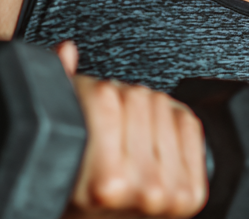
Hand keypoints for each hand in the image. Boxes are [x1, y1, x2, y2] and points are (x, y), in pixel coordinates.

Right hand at [55, 41, 207, 217]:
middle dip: (120, 103)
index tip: (87, 112)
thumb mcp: (58, 148)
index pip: (107, 96)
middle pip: (138, 96)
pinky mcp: (191, 193)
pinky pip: (188, 123)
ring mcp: (171, 192)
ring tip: (127, 140)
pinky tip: (151, 143)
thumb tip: (66, 52)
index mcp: (106, 180)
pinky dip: (171, 123)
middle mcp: (143, 189)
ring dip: (144, 113)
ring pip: (163, 104)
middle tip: (108, 131)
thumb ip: (60, 90)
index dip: (92, 95)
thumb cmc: (73, 195)